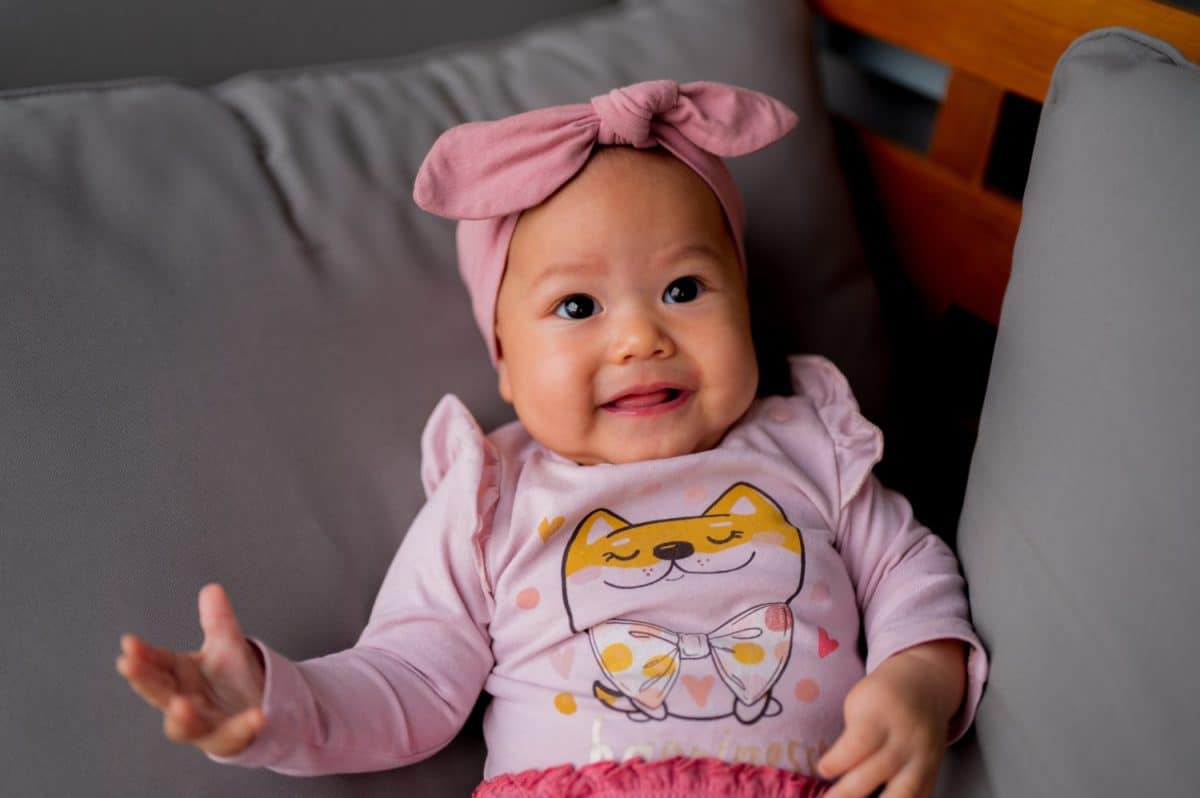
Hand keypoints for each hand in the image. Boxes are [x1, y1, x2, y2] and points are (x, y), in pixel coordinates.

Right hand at [115, 582, 266, 756]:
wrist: (256, 705)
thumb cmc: (231, 679)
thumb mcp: (226, 643)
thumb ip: (218, 620)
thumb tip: (212, 589)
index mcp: (178, 675)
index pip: (155, 662)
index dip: (141, 654)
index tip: (129, 642)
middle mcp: (183, 700)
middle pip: (158, 692)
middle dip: (143, 680)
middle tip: (129, 665)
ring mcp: (202, 723)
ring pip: (184, 726)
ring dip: (180, 717)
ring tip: (180, 705)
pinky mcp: (226, 738)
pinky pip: (233, 735)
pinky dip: (244, 726)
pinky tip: (257, 716)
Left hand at [817, 639, 965, 797]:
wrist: (924, 687)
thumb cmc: (880, 696)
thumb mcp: (859, 703)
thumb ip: (851, 738)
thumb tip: (833, 775)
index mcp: (883, 713)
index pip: (861, 740)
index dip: (840, 759)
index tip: (822, 770)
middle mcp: (907, 737)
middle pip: (881, 768)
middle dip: (851, 791)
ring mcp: (924, 757)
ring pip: (906, 790)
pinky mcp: (934, 772)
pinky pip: (922, 796)